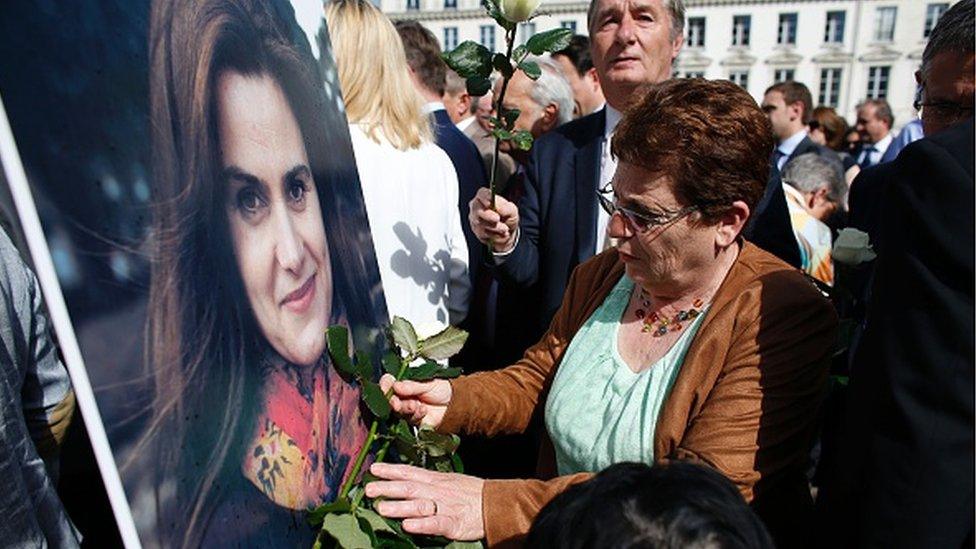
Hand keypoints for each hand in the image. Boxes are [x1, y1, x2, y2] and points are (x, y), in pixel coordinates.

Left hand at [366, 463, 484, 540]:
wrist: (497, 503)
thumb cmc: (470, 493)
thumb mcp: (448, 481)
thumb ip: (427, 482)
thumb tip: (405, 481)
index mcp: (436, 480)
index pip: (410, 472)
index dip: (391, 470)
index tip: (373, 469)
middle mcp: (438, 491)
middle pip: (410, 487)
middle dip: (388, 487)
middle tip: (368, 488)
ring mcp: (446, 507)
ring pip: (420, 505)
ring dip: (399, 506)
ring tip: (381, 507)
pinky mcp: (454, 523)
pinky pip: (436, 524)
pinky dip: (422, 525)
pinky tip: (408, 526)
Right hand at [380, 374, 451, 427]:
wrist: (456, 403)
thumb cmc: (442, 390)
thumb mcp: (428, 383)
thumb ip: (411, 386)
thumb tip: (396, 385)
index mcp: (404, 384)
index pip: (389, 383)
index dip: (385, 385)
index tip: (386, 386)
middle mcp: (403, 397)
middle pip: (390, 400)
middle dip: (392, 402)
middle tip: (395, 403)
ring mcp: (407, 409)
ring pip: (398, 411)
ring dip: (405, 409)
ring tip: (414, 405)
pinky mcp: (414, 421)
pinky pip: (410, 419)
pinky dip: (416, 415)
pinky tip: (424, 410)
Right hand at [468, 187, 518, 252]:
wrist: (507, 233)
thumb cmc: (508, 217)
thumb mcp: (511, 210)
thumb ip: (505, 207)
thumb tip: (497, 206)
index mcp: (485, 197)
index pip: (482, 194)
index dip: (485, 198)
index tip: (490, 203)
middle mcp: (477, 207)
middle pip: (477, 209)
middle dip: (487, 215)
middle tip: (497, 218)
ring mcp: (474, 219)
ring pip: (480, 223)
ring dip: (495, 227)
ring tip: (505, 229)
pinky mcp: (476, 231)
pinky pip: (482, 233)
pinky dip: (494, 234)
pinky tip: (501, 234)